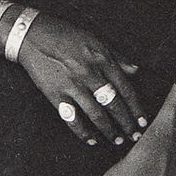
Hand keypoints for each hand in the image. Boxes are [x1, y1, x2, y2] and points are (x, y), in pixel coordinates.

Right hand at [16, 14, 146, 145]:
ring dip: (108, 130)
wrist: (32, 36)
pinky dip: (82, 131)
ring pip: (96, 114)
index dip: (136, 108)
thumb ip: (116, 57)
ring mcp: (72, 85)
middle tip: (134, 136)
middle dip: (126, 123)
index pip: (125, 89)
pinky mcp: (56, 94)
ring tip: (116, 140)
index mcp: (102, 60)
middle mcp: (90, 74)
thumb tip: (135, 70)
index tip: (143, 121)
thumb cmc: (64, 36)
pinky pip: (72, 118)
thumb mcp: (95, 40)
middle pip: (114, 104)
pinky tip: (91, 139)